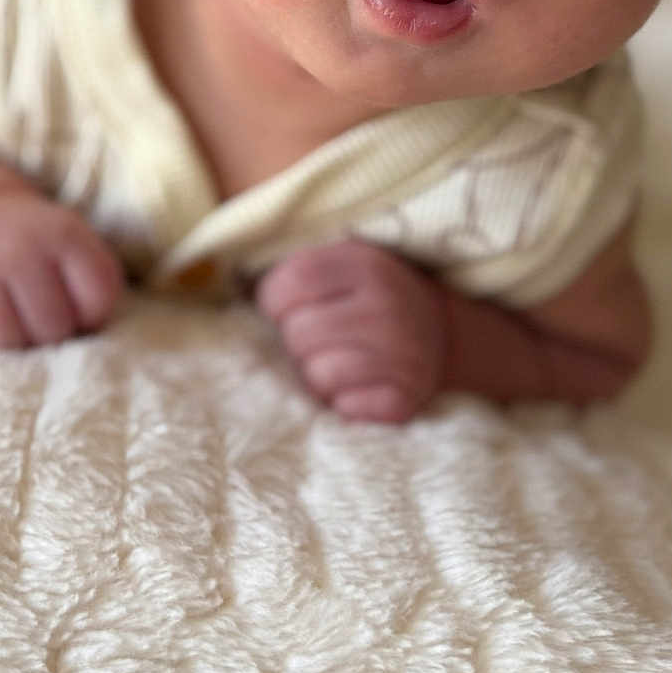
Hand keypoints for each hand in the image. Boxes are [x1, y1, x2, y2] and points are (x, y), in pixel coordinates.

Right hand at [0, 192, 123, 348]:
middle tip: (38, 317)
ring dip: (11, 343)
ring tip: (10, 321)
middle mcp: (14, 244)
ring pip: (5, 341)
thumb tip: (80, 341)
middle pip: (51, 329)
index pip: (96, 304)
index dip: (90, 317)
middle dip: (50, 335)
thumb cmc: (39, 253)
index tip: (76, 305)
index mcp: (63, 234)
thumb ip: (98, 293)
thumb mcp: (81, 254)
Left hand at [256, 240, 445, 423]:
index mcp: (364, 264)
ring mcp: (403, 354)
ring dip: (316, 374)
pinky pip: (344, 408)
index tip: (285, 308)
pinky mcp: (407, 398)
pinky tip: (357, 385)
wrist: (442, 333)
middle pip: (298, 334)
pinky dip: (341, 402)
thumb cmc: (367, 297)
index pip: (290, 283)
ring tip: (339, 360)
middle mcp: (387, 306)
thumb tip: (228, 284)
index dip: (273, 301)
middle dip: (296, 341)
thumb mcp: (340, 264)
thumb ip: (294, 270)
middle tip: (320, 338)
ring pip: (317, 375)